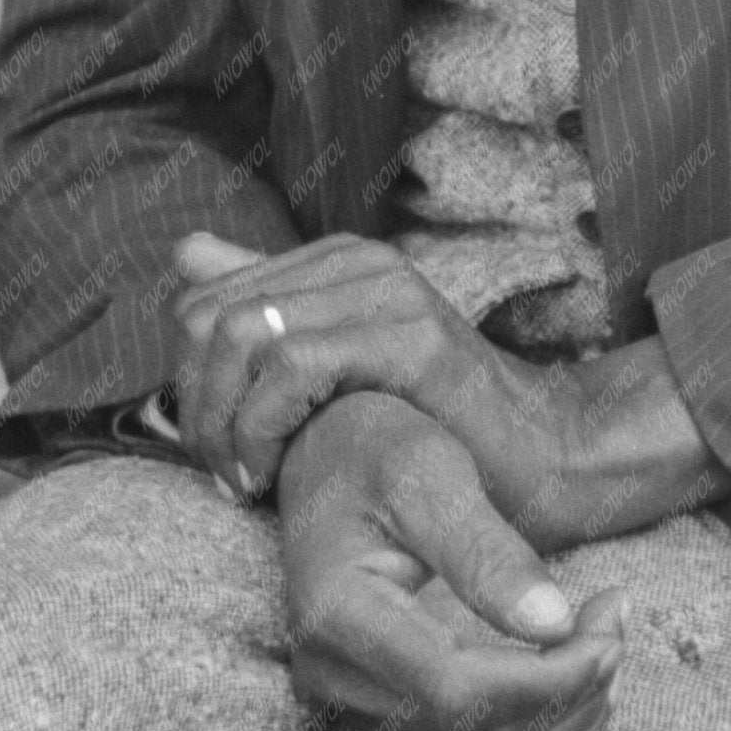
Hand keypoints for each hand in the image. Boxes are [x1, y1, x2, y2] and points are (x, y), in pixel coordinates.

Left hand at [172, 230, 567, 526]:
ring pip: (242, 336)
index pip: (203, 303)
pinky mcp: (408, 336)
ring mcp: (385, 292)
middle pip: (210, 317)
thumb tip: (185, 250)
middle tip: (224, 476)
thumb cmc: (438, 427)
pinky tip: (274, 471)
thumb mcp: (341, 370)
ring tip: (246, 480)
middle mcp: (358, 261)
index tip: (215, 455)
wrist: (545, 457)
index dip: (187, 385)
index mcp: (335, 262)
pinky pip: (292, 364)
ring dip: (223, 422)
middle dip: (195, 407)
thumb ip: (268, 307)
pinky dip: (262, 426)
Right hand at [279, 390, 625, 730]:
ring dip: (566, 724)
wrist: (324, 462)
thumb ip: (484, 550)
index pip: (453, 689)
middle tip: (616, 619)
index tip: (608, 627)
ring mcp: (358, 709)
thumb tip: (553, 623)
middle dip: (569, 692)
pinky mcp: (390, 718)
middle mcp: (335, 681)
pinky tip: (578, 677)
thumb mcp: (428, 473)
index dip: (547, 678)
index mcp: (334, 615)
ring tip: (607, 648)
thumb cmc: (375, 452)